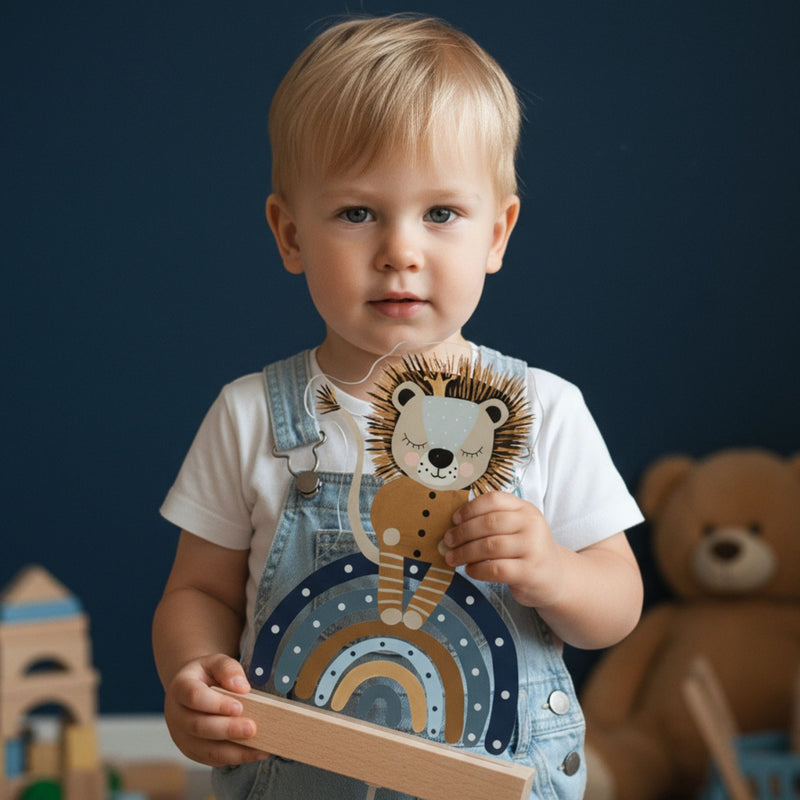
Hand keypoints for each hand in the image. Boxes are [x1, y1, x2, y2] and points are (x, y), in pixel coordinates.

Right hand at [163, 653, 269, 766]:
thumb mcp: (215, 662)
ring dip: (233, 751)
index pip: (195, 697)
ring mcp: (182, 736)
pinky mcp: (192, 751)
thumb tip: (242, 688)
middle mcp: (176, 715)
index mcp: (180, 688)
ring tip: (259, 748)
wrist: (191, 689)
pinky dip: (234, 758)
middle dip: (227, 730)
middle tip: (252, 728)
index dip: (216, 704)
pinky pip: (212, 759)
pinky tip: (254, 753)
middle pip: (199, 726)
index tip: (239, 707)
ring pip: (205, 749)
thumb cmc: (206, 674)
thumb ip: (228, 669)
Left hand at [443, 491, 565, 607]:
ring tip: (453, 558)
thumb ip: (492, 521)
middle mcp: (531, 525)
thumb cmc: (527, 550)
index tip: (455, 519)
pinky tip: (470, 570)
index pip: (494, 500)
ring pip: (489, 546)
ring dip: (464, 553)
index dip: (469, 508)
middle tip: (447, 541)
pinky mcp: (529, 572)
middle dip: (462, 533)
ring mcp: (533, 548)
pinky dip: (477, 570)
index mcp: (525, 509)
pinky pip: (495, 569)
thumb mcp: (517, 527)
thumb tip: (453, 527)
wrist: (556, 577)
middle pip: (488, 523)